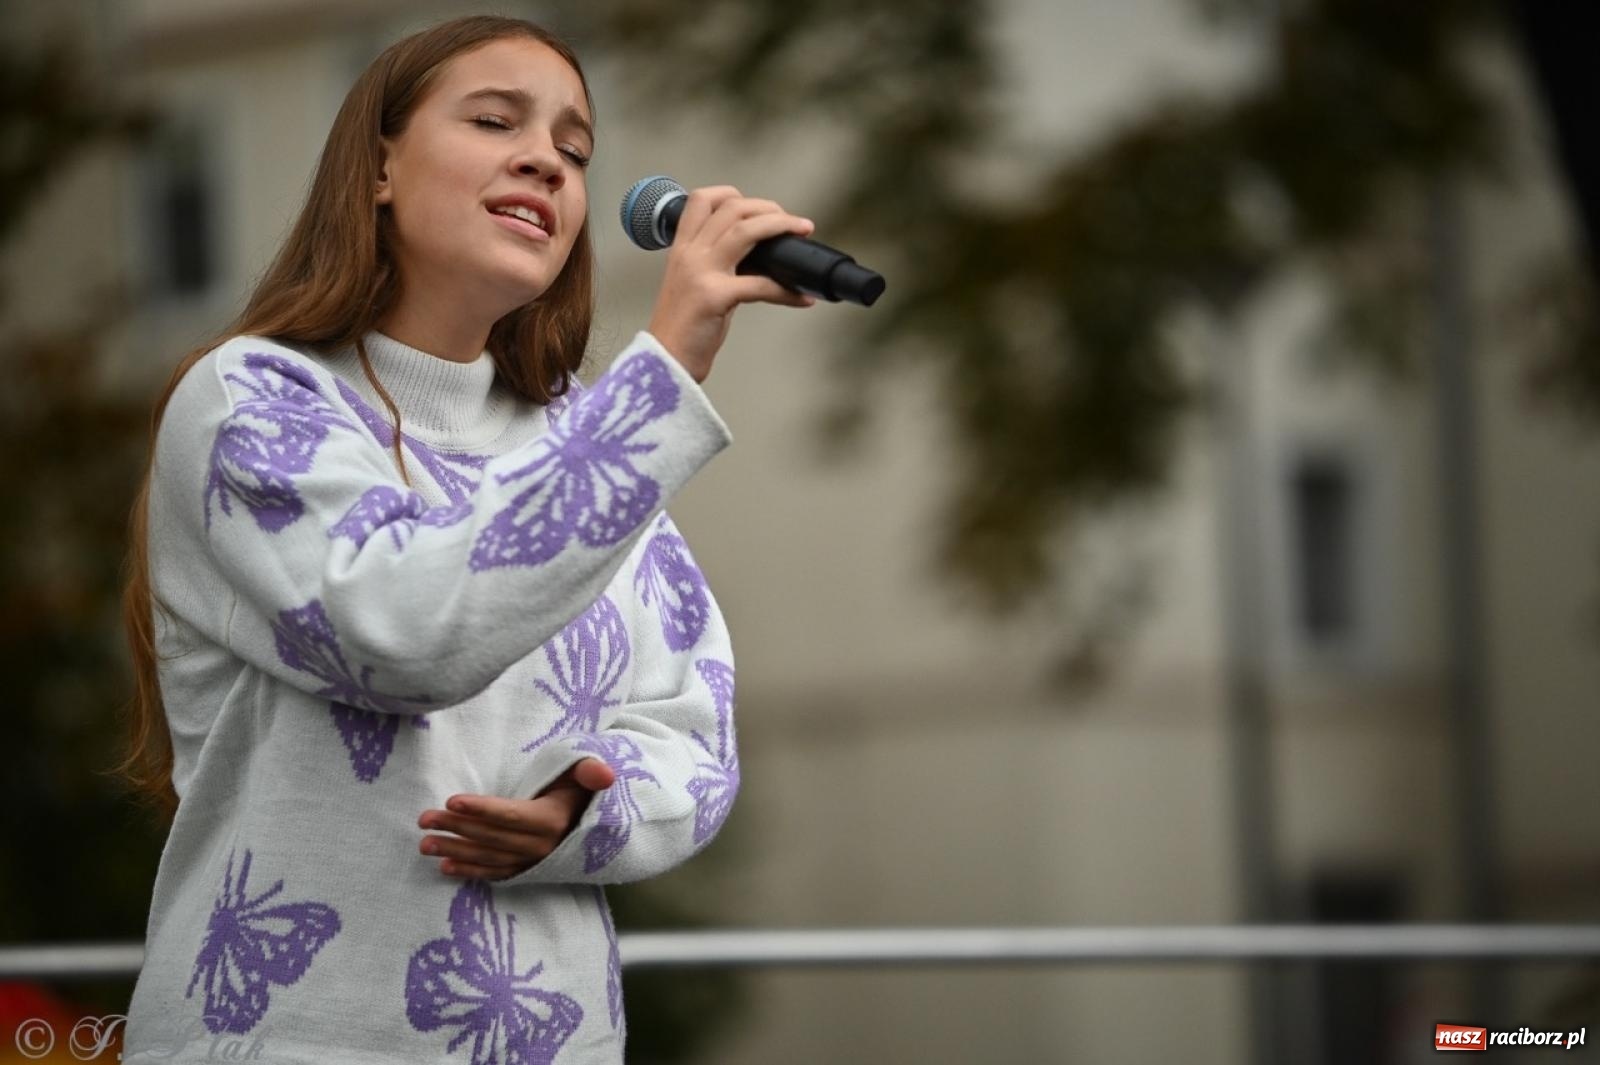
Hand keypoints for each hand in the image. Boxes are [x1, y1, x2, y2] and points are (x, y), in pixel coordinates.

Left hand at [417, 757, 616, 880]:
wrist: (593, 819)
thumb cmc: (581, 788)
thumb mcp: (586, 773)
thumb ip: (590, 771)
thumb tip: (603, 775)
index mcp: (553, 819)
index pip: (512, 815)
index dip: (483, 809)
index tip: (452, 801)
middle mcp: (542, 845)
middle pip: (493, 837)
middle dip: (457, 828)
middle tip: (425, 820)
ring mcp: (533, 861)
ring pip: (489, 857)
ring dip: (455, 851)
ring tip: (426, 844)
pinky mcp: (526, 869)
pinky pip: (495, 873)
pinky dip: (470, 871)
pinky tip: (445, 867)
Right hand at [647, 185, 816, 382]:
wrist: (664, 364)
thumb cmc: (684, 330)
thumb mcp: (695, 286)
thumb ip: (718, 266)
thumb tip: (761, 257)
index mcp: (681, 249)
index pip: (701, 199)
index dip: (732, 194)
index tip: (759, 208)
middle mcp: (689, 254)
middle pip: (731, 209)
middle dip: (769, 208)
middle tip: (794, 223)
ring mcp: (700, 273)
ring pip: (745, 231)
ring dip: (781, 226)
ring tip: (803, 231)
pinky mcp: (714, 298)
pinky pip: (760, 285)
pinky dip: (788, 291)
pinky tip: (803, 298)